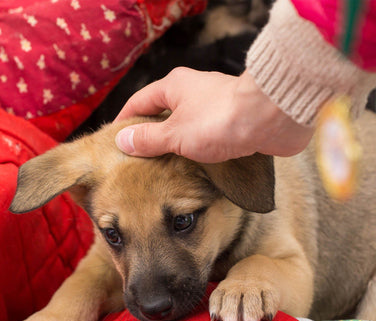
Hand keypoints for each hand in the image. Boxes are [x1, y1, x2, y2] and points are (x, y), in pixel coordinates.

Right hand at [115, 67, 312, 162]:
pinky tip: (192, 165)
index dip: (125, 120)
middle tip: (138, 159)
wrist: (271, 118)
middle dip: (150, 134)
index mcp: (174, 87)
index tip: (115, 139)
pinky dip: (195, 149)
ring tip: (162, 167)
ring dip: (174, 144)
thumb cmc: (220, 120)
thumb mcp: (175, 132)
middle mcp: (193, 92)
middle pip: (162, 113)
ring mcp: (214, 106)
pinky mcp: (232, 121)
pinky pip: (205, 135)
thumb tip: (123, 140)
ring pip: (185, 126)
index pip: (139, 102)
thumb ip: (148, 138)